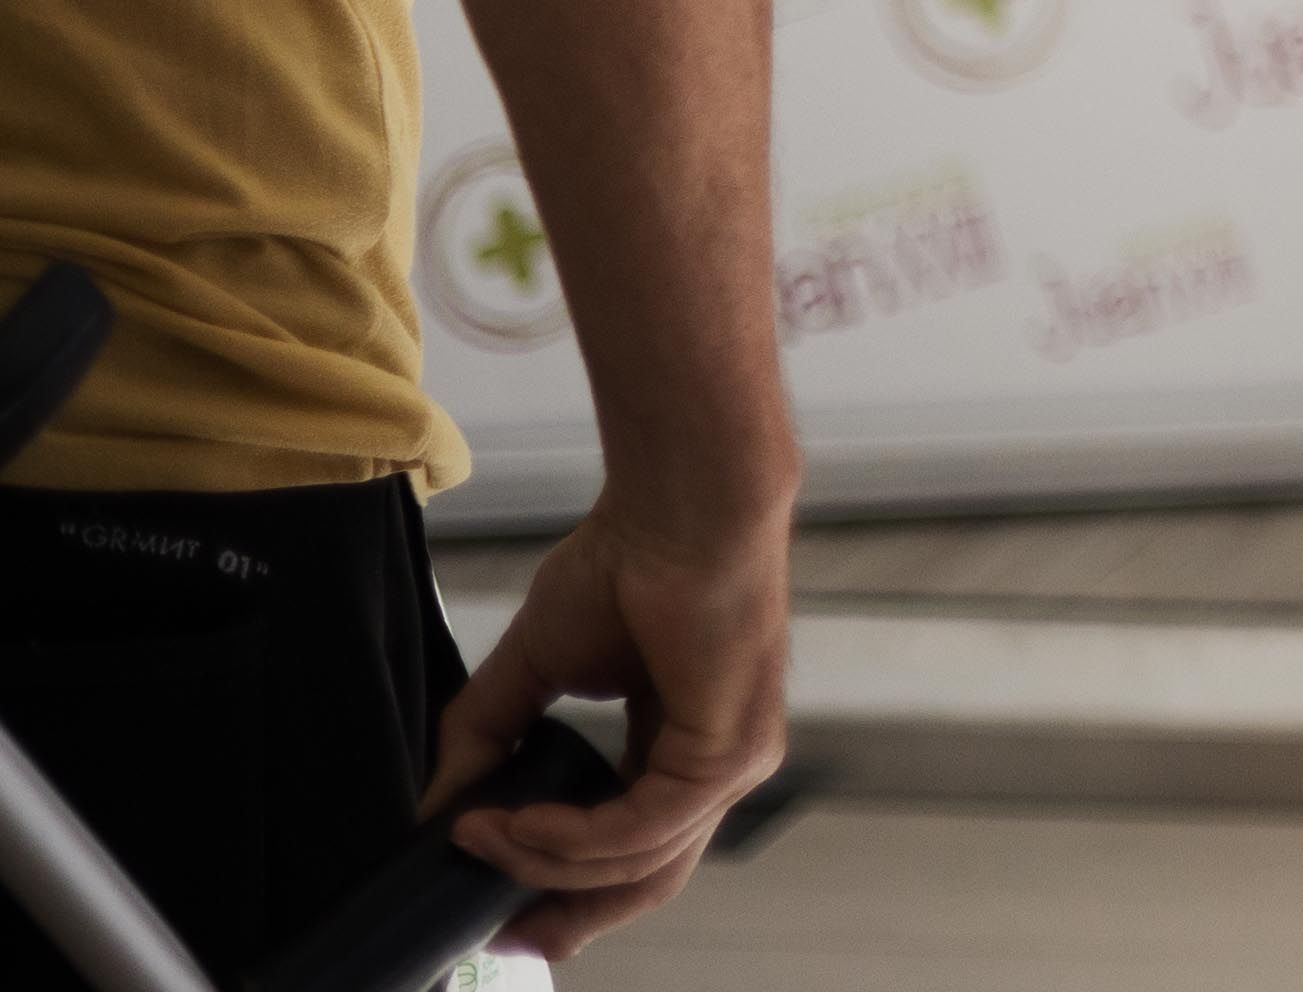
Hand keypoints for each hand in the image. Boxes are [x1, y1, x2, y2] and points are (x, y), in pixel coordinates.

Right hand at [425, 491, 790, 953]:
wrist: (678, 508)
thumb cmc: (627, 562)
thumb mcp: (535, 665)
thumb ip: (487, 737)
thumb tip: (434, 809)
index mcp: (677, 746)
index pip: (632, 847)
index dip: (567, 889)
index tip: (501, 915)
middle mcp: (715, 765)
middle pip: (645, 879)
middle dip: (566, 913)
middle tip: (498, 932)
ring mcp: (730, 764)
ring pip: (634, 859)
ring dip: (541, 858)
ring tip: (476, 833)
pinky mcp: (727, 754)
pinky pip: (642, 827)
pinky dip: (570, 835)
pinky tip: (516, 820)